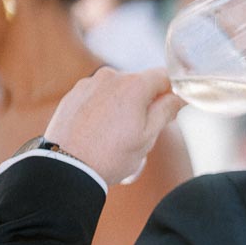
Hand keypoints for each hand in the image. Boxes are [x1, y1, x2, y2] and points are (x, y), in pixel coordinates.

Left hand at [44, 66, 184, 187]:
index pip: (164, 76)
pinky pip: (96, 96)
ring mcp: (89, 83)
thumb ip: (166, 111)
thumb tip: (178, 97)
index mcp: (134, 85)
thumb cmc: (110, 156)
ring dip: (122, 106)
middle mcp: (111, 76)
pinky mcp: (73, 94)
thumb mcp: (147, 137)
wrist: (67, 167)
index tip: (171, 110)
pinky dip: (102, 109)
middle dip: (145, 102)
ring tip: (115, 135)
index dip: (172, 92)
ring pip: (117, 90)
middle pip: (139, 84)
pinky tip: (98, 132)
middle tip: (140, 132)